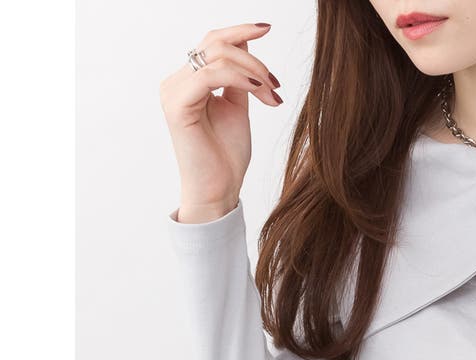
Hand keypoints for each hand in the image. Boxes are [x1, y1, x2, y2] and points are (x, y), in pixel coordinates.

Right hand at [159, 22, 283, 218]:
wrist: (219, 190)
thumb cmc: (227, 156)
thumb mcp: (238, 108)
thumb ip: (239, 78)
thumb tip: (248, 46)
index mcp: (189, 81)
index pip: (212, 42)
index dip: (240, 31)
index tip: (267, 27)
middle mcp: (176, 82)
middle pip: (215, 43)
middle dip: (254, 58)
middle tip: (276, 84)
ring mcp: (174, 91)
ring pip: (216, 55)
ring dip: (252, 70)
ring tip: (272, 93)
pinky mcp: (177, 104)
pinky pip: (211, 75)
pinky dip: (239, 77)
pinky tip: (259, 90)